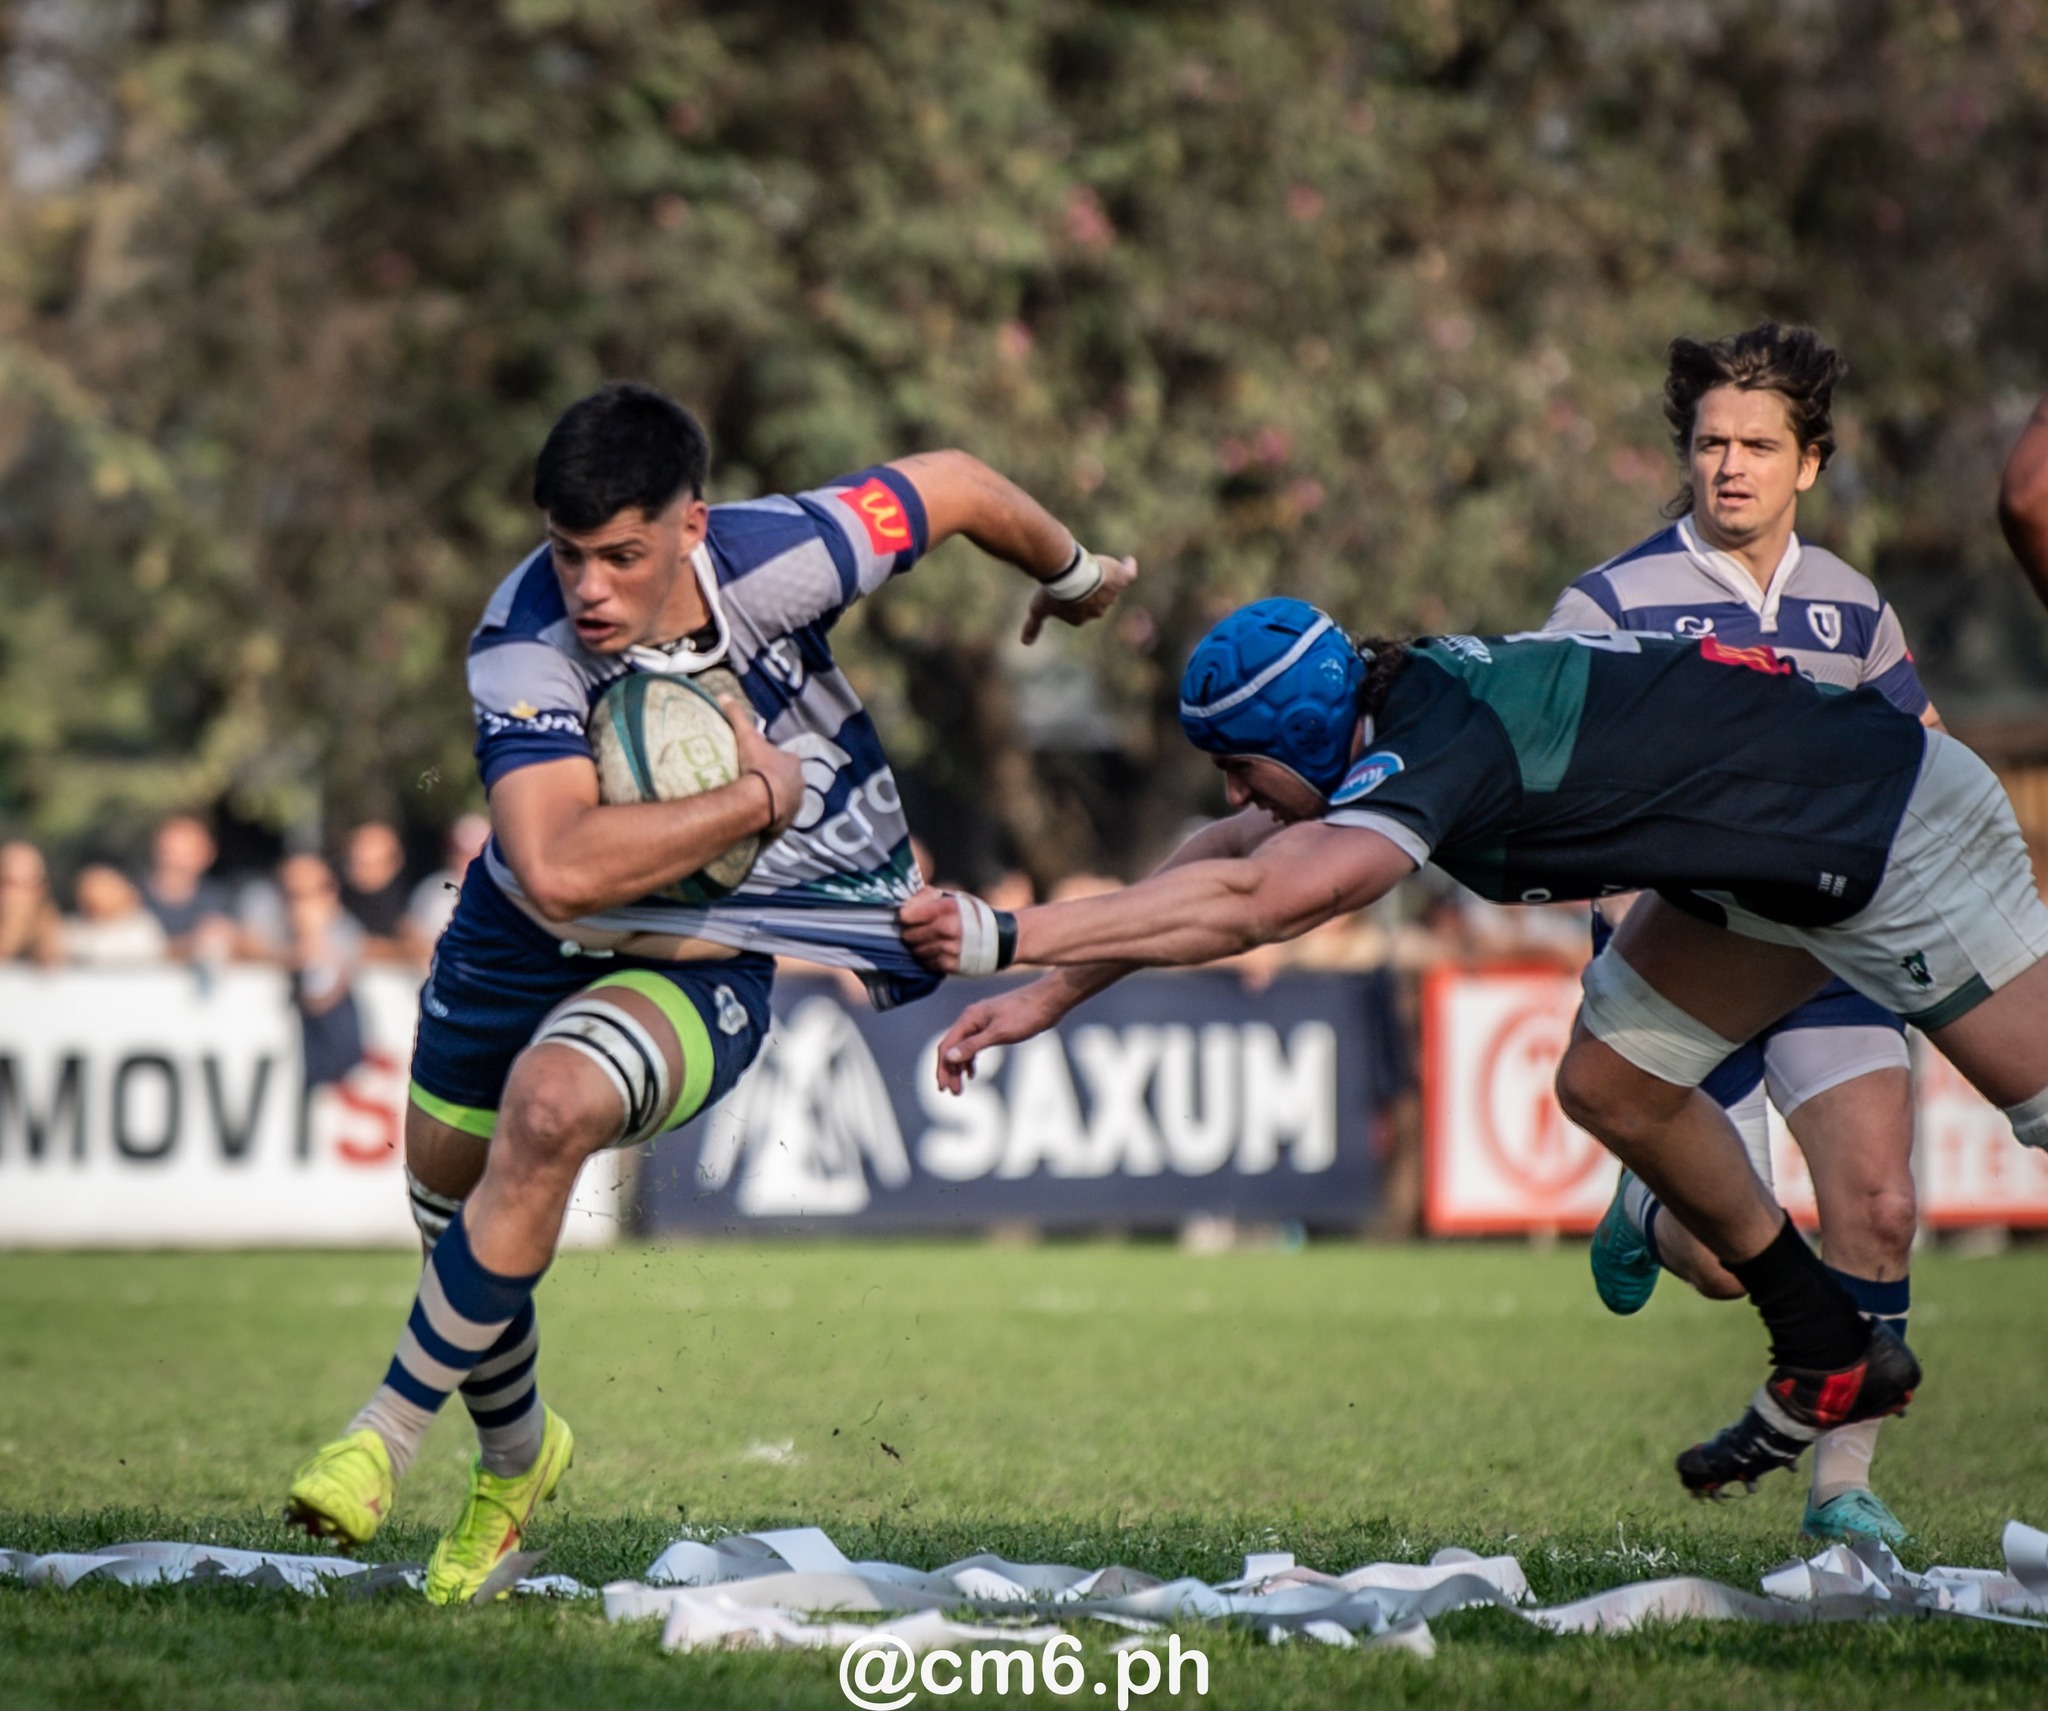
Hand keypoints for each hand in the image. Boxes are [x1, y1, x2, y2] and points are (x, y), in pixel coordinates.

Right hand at [721, 700, 805, 837]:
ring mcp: (796, 805)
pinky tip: (758, 818)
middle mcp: (800, 784)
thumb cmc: (757, 765)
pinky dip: (771, 818)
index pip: (784, 758)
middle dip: (776, 781)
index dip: (771, 759)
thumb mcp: (746, 736)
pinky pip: (779, 819)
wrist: (761, 800)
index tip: (757, 763)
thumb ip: (737, 716)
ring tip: (756, 803)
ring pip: (786, 800)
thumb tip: (723, 695)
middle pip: (787, 780)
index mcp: (793, 763)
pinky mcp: (788, 823)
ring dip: (775, 801)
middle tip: (755, 784)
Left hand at [897, 886, 966, 972]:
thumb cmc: (972, 915)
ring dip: (920, 947)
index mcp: (947, 907)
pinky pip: (927, 964)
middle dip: (911, 933)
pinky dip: (929, 958)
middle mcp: (948, 928)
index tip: (910, 917)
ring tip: (930, 941)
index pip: (907, 916)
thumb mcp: (954, 897)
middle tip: (919, 930)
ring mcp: (950, 949)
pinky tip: (938, 952)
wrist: (1001, 939)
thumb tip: (906, 905)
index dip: (906, 916)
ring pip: (917, 951)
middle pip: (909, 936)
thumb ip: (929, 897)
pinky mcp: (952, 965)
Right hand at [932, 982, 1071, 1093]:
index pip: (947, 1046)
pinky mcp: (994, 1026)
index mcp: (970, 1018)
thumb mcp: (999, 1033)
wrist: (1049, 1000)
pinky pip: (975, 1044)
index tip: (944, 1088)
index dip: (943, 1068)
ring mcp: (983, 1022)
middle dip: (951, 1071)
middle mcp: (972, 1019)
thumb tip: (949, 1057)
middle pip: (953, 1048)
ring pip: (964, 1047)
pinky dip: (971, 1059)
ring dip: (960, 1067)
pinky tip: (972, 1072)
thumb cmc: (1026, 1014)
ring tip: (961, 1087)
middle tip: (953, 1092)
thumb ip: (973, 1045)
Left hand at [1021, 553, 1136, 644]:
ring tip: (1093, 564)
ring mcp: (1111, 595)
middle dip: (1088, 590)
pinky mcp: (1120, 579)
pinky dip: (1128, 568)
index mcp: (1080, 618)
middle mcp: (1097, 610)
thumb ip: (1033, 625)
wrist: (1068, 575)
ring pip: (1109, 587)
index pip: (1077, 609)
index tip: (1064, 588)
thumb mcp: (1038, 608)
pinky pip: (1128, 575)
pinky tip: (1126, 561)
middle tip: (1077, 574)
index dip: (1071, 598)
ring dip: (1102, 577)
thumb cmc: (1052, 593)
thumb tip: (1025, 643)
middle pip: (1095, 599)